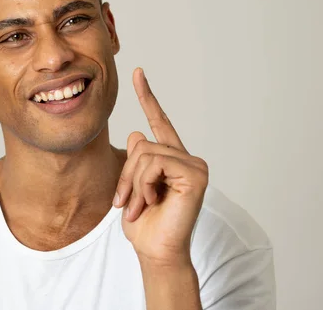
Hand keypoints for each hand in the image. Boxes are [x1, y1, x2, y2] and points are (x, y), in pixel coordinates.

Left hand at [113, 68, 208, 266]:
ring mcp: (194, 165)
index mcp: (170, 159)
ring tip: (141, 206)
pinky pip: (155, 163)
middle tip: (128, 203)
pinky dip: (145, 184)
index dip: (148, 96)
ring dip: (134, 184)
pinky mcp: (196, 174)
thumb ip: (135, 159)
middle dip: (126, 176)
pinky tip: (154, 201)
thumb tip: (137, 133)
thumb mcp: (131, 186)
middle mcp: (185, 158)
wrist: (155, 250)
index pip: (158, 121)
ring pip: (145, 153)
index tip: (138, 72)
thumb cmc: (144, 222)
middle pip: (141, 144)